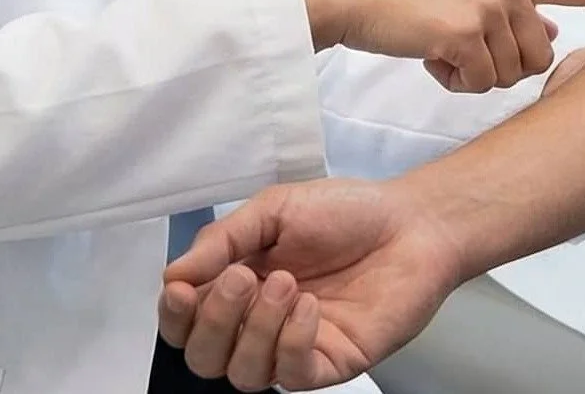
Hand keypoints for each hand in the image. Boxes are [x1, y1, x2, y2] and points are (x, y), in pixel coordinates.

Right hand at [159, 178, 452, 389]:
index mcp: (238, 286)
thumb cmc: (345, 212)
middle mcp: (258, 324)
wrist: (411, 222)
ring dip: (255, 329)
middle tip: (244, 277)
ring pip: (242, 374)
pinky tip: (310, 306)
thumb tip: (172, 275)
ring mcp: (293, 348)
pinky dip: (291, 342)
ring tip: (286, 282)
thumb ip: (224, 239)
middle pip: (204, 358)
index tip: (182, 289)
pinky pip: (291, 376)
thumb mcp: (275, 209)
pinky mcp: (329, 364)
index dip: (175, 315)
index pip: (186, 323)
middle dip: (213, 321)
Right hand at [293, 0, 584, 92]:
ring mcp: (489, 1)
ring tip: (439, 43)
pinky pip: (479, 84)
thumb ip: (516, 9)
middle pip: (540, 57)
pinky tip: (428, 53)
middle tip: (460, 46)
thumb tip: (553, 35)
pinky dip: (452, 81)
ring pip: (512, 76)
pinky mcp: (464, 28)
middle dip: (504, 67)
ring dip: (476, 75)